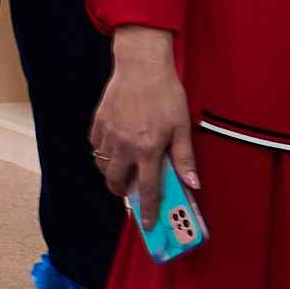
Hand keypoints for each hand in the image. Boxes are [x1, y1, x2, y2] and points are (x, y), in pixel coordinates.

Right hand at [89, 27, 197, 224]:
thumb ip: (185, 158)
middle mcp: (125, 145)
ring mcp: (109, 134)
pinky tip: (115, 145)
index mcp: (148, 149)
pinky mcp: (99, 122)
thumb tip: (193, 183)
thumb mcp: (182, 126)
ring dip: (113, 172)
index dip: (149, 210)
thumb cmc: (165, 93)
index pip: (149, 189)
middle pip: (116, 182)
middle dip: (123, 192)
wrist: (141, 64)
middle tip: (132, 190)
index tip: (147, 224)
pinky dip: (103, 151)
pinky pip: (96, 145)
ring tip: (124, 167)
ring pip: (104, 165)